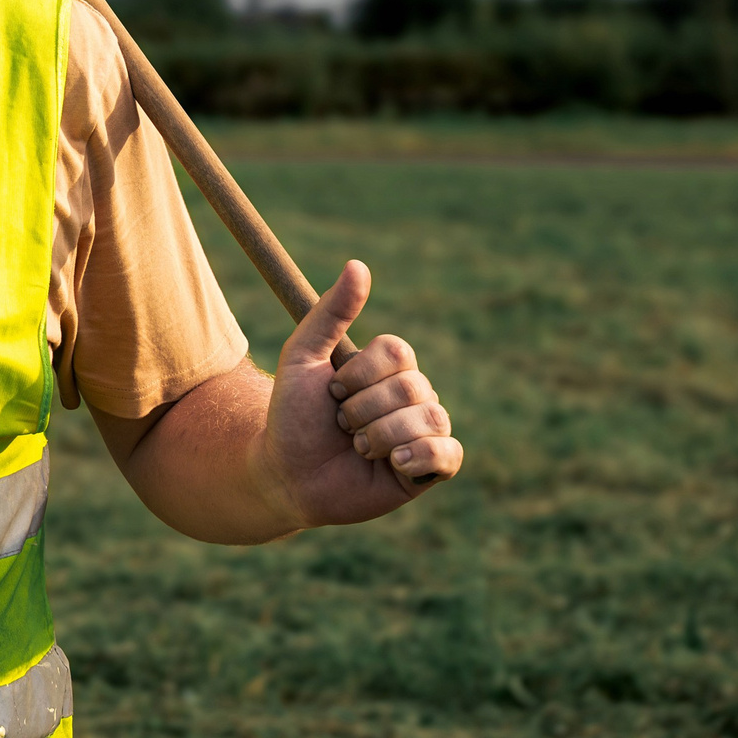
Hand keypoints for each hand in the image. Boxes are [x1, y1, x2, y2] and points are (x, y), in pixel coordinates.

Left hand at [255, 260, 461, 528]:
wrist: (288, 473)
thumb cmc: (292, 414)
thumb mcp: (302, 356)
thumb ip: (331, 312)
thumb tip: (358, 264)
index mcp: (388, 368)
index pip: (398, 352)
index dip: (360, 374)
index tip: (331, 390)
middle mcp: (412, 396)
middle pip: (412, 387)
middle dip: (362, 409)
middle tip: (340, 425)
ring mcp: (423, 432)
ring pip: (430, 419)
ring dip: (379, 435)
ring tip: (356, 447)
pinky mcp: (429, 469)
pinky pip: (449, 454)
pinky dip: (419, 456)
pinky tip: (392, 463)